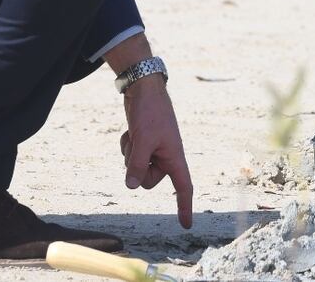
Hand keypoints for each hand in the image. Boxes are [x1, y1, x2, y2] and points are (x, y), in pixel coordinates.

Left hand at [120, 76, 193, 228]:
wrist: (144, 90)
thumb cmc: (150, 113)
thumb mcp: (142, 141)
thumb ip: (137, 165)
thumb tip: (132, 186)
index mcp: (174, 157)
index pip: (183, 187)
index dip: (184, 206)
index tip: (186, 224)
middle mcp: (166, 157)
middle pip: (149, 181)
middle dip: (138, 167)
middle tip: (138, 146)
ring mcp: (154, 150)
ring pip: (136, 169)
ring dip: (130, 154)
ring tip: (135, 134)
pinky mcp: (144, 144)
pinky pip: (131, 156)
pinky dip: (128, 145)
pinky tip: (131, 131)